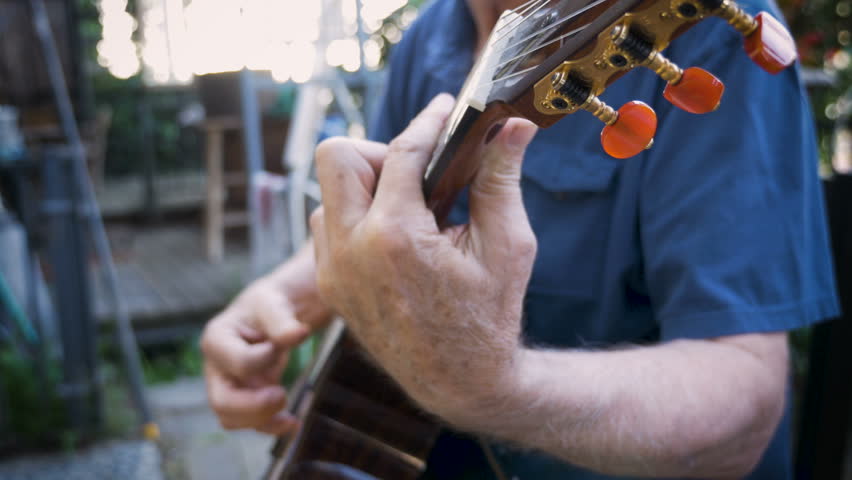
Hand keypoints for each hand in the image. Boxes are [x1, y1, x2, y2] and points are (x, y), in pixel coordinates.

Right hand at [201, 272, 311, 433]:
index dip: (267, 359)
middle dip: (254, 407)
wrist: (275, 312)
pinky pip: (248, 422)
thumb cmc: (270, 303)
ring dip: (261, 422)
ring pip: (231, 418)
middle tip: (282, 396)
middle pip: (221, 402)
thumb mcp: (275, 303)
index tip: (288, 341)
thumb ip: (283, 320)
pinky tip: (293, 424)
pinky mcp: (243, 396)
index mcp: (217, 338)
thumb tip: (298, 334)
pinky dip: (269, 427)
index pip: (239, 363)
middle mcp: (215, 366)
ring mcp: (227, 383)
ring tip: (291, 416)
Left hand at [310, 94, 538, 424]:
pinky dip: (355, 218)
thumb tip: (513, 127)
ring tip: (410, 209)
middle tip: (418, 173)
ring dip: (365, 188)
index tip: (444, 109)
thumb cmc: (489, 318)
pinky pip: (326, 229)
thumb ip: (502, 179)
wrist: (460, 382)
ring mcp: (333, 272)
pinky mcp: (329, 287)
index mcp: (396, 237)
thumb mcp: (506, 245)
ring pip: (327, 193)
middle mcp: (352, 251)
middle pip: (338, 157)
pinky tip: (394, 236)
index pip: (403, 152)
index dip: (428, 123)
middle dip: (379, 152)